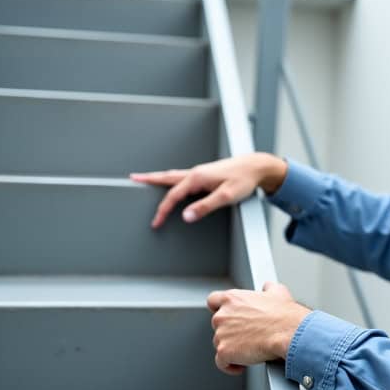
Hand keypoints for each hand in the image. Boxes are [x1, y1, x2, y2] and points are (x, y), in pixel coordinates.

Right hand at [130, 153, 286, 227]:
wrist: (256, 167)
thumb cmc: (244, 181)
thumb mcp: (226, 197)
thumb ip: (205, 207)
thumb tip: (186, 216)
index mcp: (197, 178)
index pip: (173, 195)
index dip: (163, 210)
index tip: (156, 222)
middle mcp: (196, 172)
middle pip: (167, 177)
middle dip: (149, 179)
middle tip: (133, 178)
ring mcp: (200, 172)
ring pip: (174, 176)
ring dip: (158, 178)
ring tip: (145, 178)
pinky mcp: (205, 174)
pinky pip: (182, 177)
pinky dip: (172, 179)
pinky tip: (172, 183)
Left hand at [207, 281, 311, 374]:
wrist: (289, 332)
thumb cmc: (285, 315)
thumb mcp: (277, 292)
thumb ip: (267, 288)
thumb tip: (268, 287)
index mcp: (232, 298)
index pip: (213, 301)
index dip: (219, 310)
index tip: (226, 317)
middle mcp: (222, 315)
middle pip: (217, 325)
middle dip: (230, 332)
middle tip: (247, 337)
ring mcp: (221, 334)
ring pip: (220, 344)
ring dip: (232, 348)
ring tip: (249, 351)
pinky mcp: (224, 352)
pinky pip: (222, 362)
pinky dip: (230, 366)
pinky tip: (241, 365)